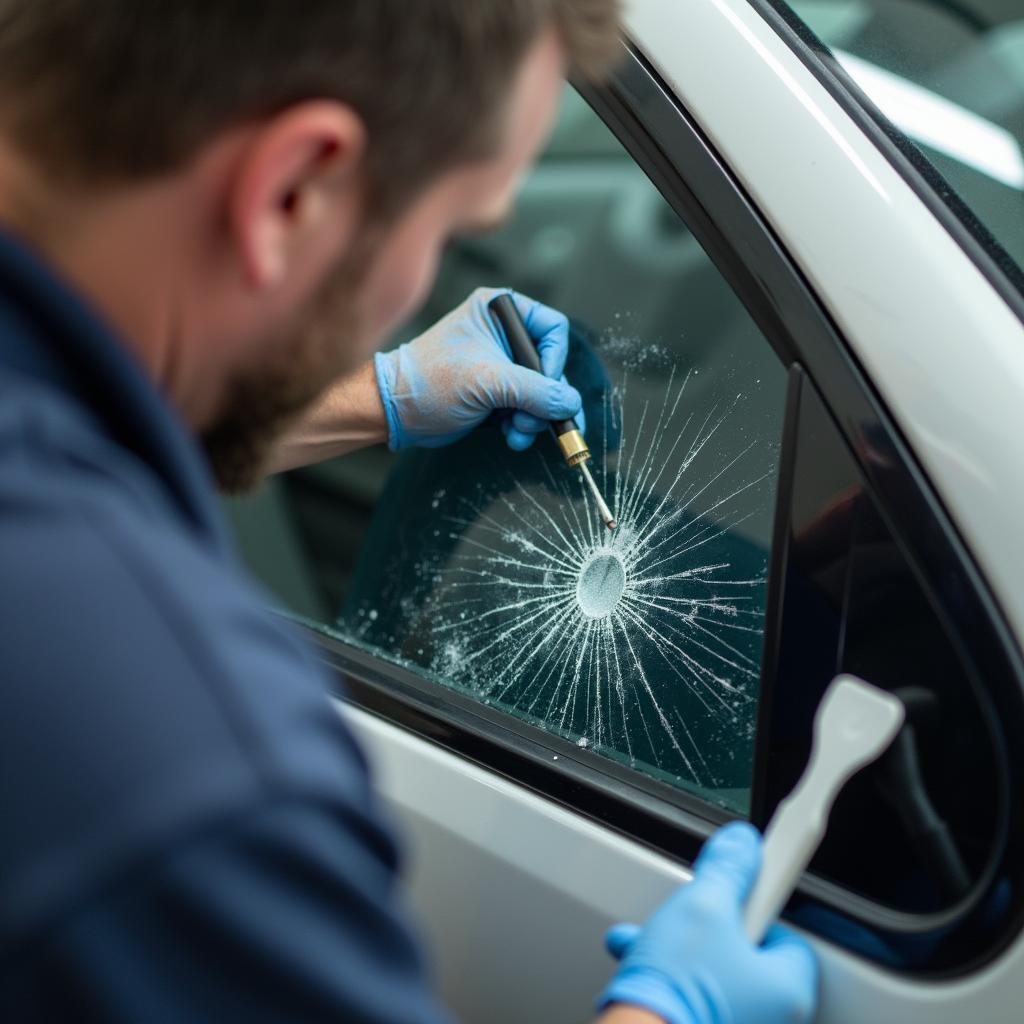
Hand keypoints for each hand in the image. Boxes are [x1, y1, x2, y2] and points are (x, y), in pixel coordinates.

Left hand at [373, 287, 582, 450]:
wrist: (395, 411)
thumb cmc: (430, 381)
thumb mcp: (489, 382)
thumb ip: (536, 391)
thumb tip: (571, 403)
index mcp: (499, 311)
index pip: (553, 329)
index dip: (555, 361)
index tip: (545, 386)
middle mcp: (503, 335)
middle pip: (550, 366)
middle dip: (545, 400)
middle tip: (537, 422)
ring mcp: (500, 366)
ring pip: (541, 393)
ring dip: (535, 418)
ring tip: (518, 432)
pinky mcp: (495, 393)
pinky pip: (526, 409)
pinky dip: (523, 425)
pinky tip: (512, 436)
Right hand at [598, 822, 817, 1023]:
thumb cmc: (678, 994)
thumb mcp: (702, 906)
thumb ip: (727, 869)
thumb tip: (741, 845)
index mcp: (786, 991)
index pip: (788, 933)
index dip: (757, 907)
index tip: (744, 886)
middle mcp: (769, 1020)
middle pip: (745, 953)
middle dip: (708, 931)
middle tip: (688, 921)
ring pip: (713, 976)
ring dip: (680, 953)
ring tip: (650, 941)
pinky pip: (692, 998)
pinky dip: (669, 980)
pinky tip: (640, 964)